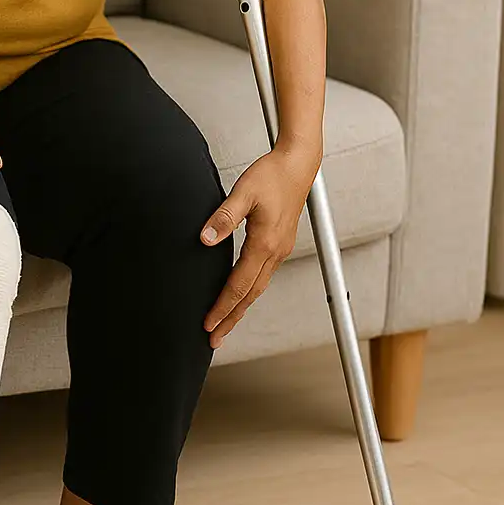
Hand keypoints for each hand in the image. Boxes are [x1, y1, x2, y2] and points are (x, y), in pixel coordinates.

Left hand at [200, 144, 321, 347]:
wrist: (298, 164)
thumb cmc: (271, 175)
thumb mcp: (243, 191)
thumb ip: (224, 216)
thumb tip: (205, 238)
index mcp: (264, 243)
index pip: (239, 285)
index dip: (222, 307)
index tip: (208, 325)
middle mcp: (275, 252)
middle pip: (250, 295)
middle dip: (231, 319)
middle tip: (214, 340)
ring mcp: (280, 250)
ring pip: (257, 288)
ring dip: (240, 309)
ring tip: (225, 325)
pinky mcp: (279, 244)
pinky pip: (262, 276)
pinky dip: (249, 292)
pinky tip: (240, 295)